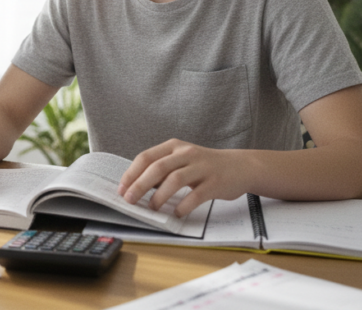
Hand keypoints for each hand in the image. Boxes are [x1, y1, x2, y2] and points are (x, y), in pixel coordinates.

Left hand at [117, 139, 249, 217]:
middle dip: (140, 185)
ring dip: (159, 196)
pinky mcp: (215, 182)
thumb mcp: (182, 160)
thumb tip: (137, 186)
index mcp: (174, 147)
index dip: (131, 173)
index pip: (146, 157)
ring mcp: (201, 167)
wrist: (240, 167)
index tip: (121, 188)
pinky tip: (177, 213)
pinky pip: (195, 195)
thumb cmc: (204, 166)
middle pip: (157, 167)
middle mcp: (186, 154)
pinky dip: (183, 205)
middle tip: (129, 199)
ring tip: (152, 208)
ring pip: (175, 179)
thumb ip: (162, 169)